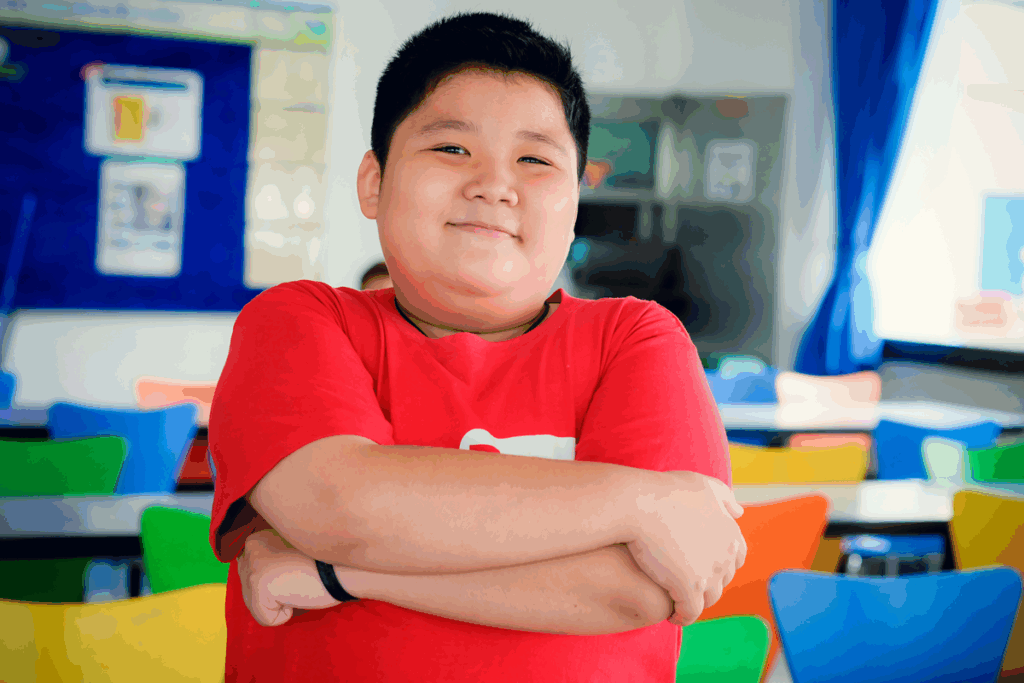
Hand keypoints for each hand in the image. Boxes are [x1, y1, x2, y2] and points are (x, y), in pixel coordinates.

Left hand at [238, 528, 341, 625]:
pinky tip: (299, 595)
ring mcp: (253, 566)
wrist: (343, 567)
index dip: (275, 583)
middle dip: (273, 594)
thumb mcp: (288, 553)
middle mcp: (250, 548)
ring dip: (280, 604)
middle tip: (298, 579)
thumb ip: (268, 559)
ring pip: (255, 606)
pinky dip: (283, 616)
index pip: (249, 576)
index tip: (295, 572)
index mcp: (257, 538)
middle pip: (249, 591)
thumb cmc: (323, 563)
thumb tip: (257, 579)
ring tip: (300, 585)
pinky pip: (265, 619)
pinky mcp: (260, 585)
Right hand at [626, 471, 745, 626]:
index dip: (719, 562)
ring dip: (696, 602)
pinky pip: (690, 613)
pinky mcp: (689, 589)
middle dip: (709, 583)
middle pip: (723, 580)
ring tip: (679, 601)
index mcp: (731, 533)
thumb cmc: (664, 490)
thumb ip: (724, 497)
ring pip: (709, 599)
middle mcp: (726, 555)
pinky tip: (671, 615)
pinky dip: (682, 617)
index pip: (737, 558)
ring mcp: (709, 574)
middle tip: (688, 584)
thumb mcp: (702, 484)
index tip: (702, 564)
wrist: (638, 503)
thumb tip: (739, 512)